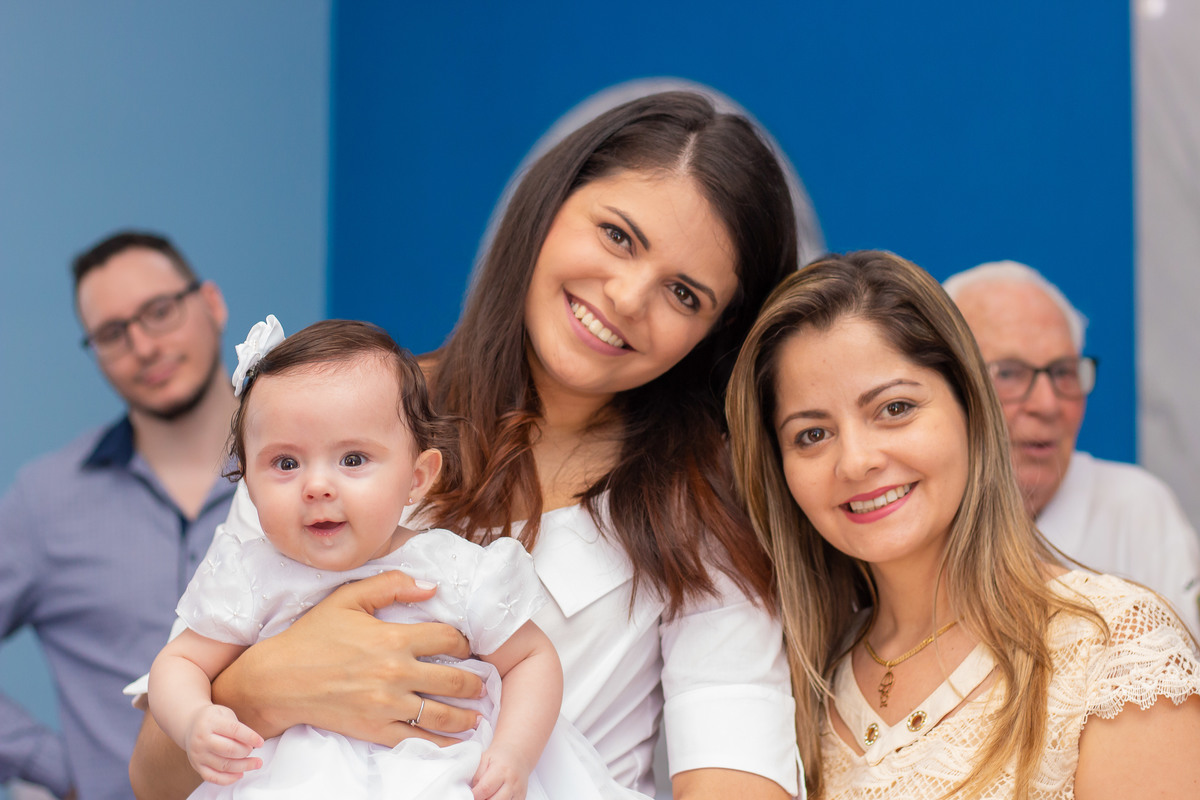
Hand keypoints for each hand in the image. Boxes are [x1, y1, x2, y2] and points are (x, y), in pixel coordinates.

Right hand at [184, 705, 263, 785]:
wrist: (190, 725)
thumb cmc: (213, 719)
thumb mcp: (225, 714)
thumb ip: (237, 727)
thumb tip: (252, 744)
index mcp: (210, 722)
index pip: (234, 730)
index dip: (250, 737)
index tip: (261, 742)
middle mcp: (202, 739)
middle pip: (229, 750)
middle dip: (246, 752)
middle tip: (253, 751)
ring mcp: (198, 754)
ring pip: (223, 765)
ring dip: (243, 766)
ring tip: (255, 763)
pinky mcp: (196, 766)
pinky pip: (213, 777)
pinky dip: (229, 779)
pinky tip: (240, 774)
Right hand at [213, 570, 484, 745]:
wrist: (278, 680)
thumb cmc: (312, 636)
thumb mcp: (348, 598)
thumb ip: (391, 585)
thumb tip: (431, 586)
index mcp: (394, 638)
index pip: (448, 639)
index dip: (463, 642)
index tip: (465, 647)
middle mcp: (396, 672)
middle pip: (455, 680)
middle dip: (475, 683)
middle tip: (482, 684)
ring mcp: (387, 704)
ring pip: (442, 715)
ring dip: (466, 716)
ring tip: (475, 716)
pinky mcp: (376, 730)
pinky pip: (418, 741)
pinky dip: (442, 744)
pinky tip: (455, 743)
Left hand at [471, 744, 531, 799]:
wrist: (518, 753)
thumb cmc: (499, 756)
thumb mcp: (485, 759)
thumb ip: (478, 775)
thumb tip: (472, 791)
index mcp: (501, 770)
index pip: (485, 789)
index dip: (474, 795)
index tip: (468, 795)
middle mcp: (512, 782)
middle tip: (477, 796)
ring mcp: (518, 791)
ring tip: (485, 796)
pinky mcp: (521, 797)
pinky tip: (495, 797)